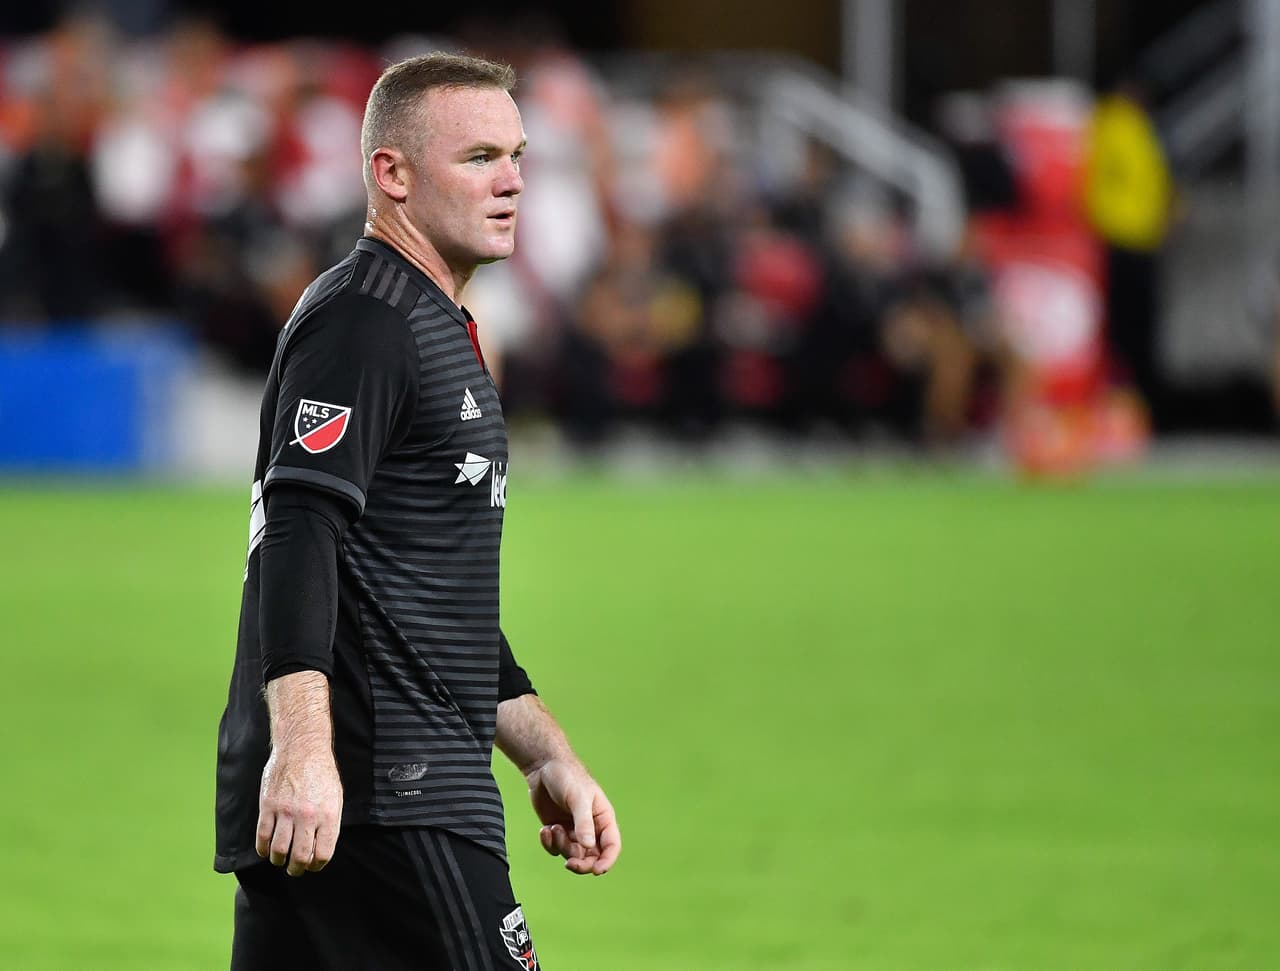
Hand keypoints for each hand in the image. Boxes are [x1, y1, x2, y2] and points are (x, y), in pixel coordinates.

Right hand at [255, 743, 342, 876]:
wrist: (301, 748)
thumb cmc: (321, 773)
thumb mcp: (335, 797)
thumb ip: (329, 823)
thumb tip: (320, 850)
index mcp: (328, 814)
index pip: (322, 853)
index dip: (317, 865)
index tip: (312, 865)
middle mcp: (307, 815)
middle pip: (300, 856)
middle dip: (297, 869)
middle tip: (295, 869)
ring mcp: (285, 811)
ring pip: (278, 850)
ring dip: (279, 860)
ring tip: (280, 860)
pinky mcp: (267, 805)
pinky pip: (262, 836)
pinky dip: (263, 849)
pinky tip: (266, 850)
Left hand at [526, 758, 620, 875]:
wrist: (543, 767)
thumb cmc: (567, 777)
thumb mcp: (578, 798)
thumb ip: (583, 823)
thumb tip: (588, 847)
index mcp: (603, 818)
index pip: (612, 845)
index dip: (607, 861)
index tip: (596, 871)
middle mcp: (591, 827)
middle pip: (592, 857)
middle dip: (581, 863)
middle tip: (569, 863)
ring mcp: (573, 830)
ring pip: (572, 854)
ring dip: (561, 847)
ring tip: (552, 828)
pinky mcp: (557, 830)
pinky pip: (556, 849)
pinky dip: (549, 844)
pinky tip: (544, 829)